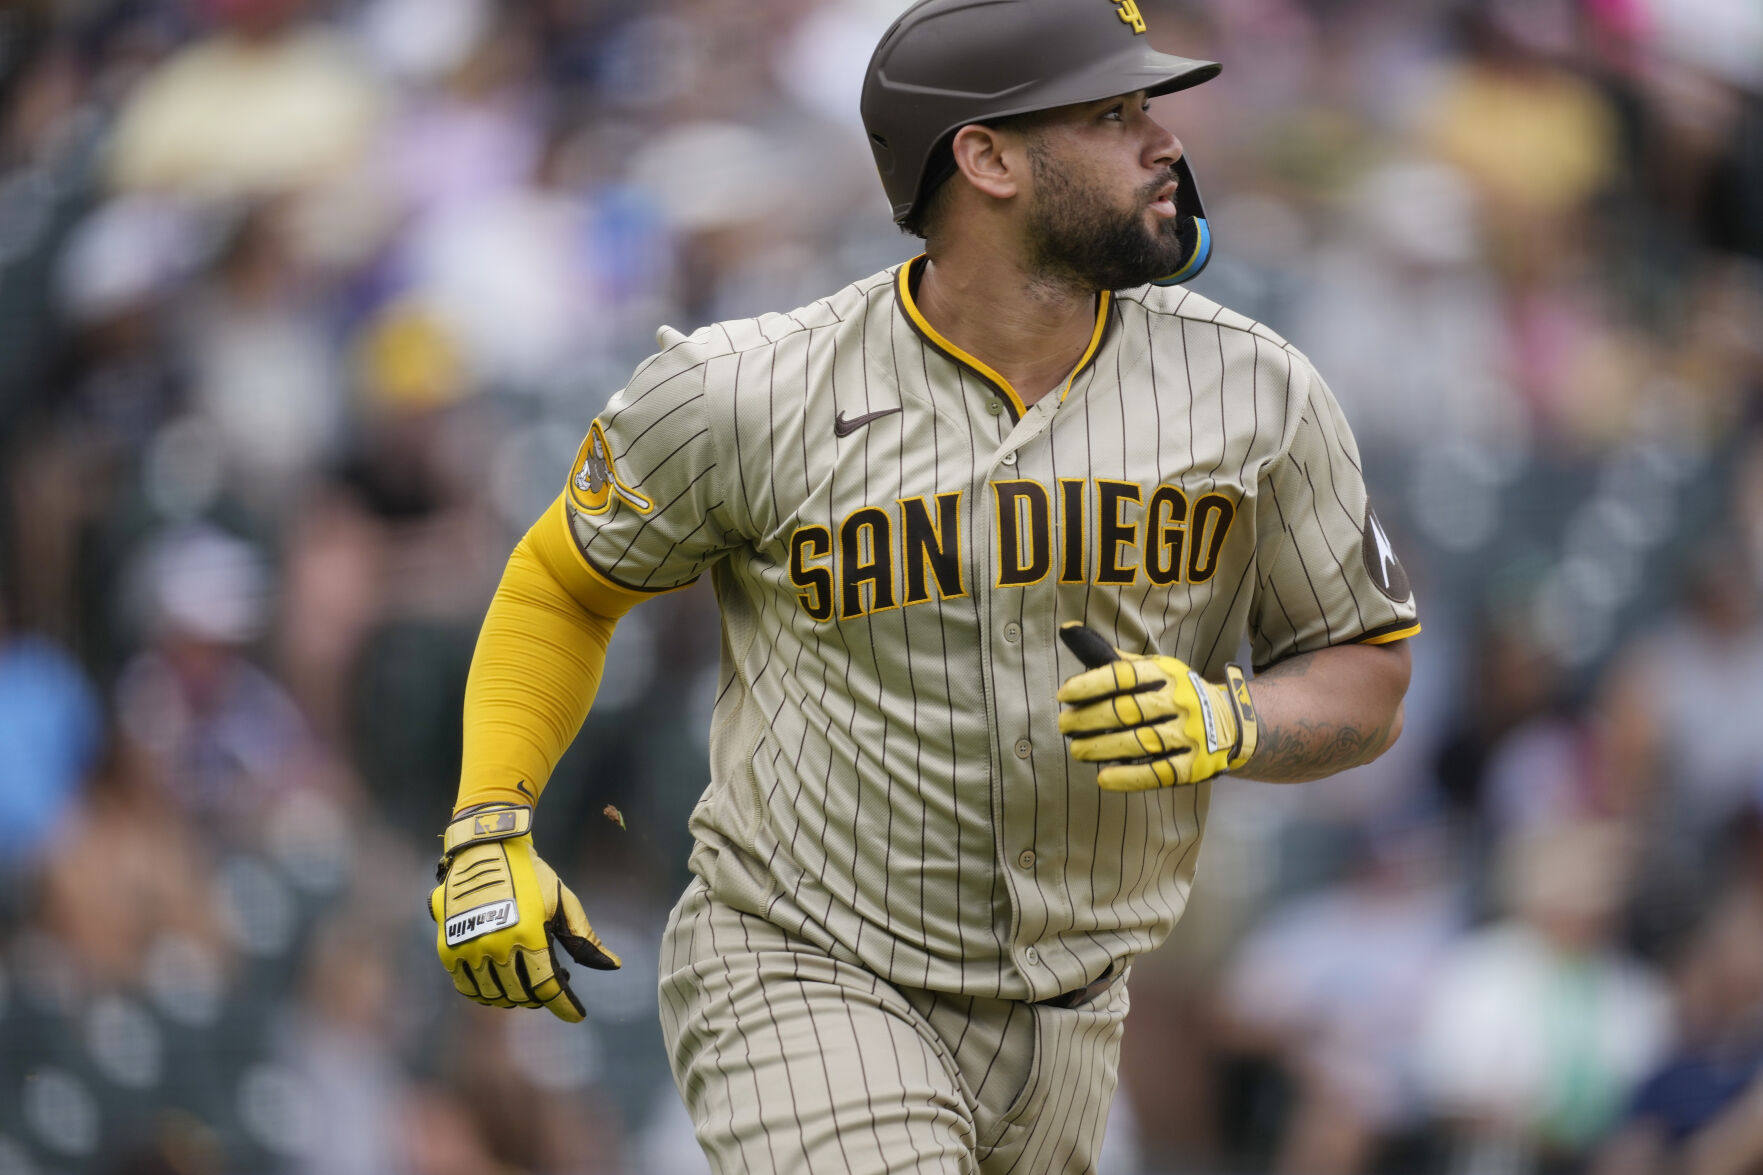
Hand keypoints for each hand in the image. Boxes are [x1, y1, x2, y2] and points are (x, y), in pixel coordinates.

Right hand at [429, 803, 619, 1021]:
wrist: (485, 848)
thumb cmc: (530, 874)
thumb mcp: (563, 902)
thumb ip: (584, 938)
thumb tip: (613, 965)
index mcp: (529, 934)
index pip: (547, 987)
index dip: (564, 1006)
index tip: (577, 1015)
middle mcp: (497, 946)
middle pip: (521, 994)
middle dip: (541, 997)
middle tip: (552, 984)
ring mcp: (469, 949)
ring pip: (494, 995)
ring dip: (514, 997)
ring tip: (526, 981)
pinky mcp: (448, 948)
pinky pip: (467, 987)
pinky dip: (485, 993)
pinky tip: (500, 983)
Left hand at [1056, 623, 1258, 790]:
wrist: (1231, 723)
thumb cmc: (1174, 693)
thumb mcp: (1151, 669)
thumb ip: (1110, 658)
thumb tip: (1068, 631)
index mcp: (1166, 673)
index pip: (1125, 675)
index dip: (1091, 683)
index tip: (1063, 695)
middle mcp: (1181, 700)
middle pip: (1129, 710)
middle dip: (1091, 719)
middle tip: (1064, 726)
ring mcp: (1191, 733)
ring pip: (1142, 742)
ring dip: (1104, 748)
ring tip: (1077, 751)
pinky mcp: (1196, 764)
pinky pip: (1160, 772)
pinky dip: (1130, 777)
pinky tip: (1104, 779)